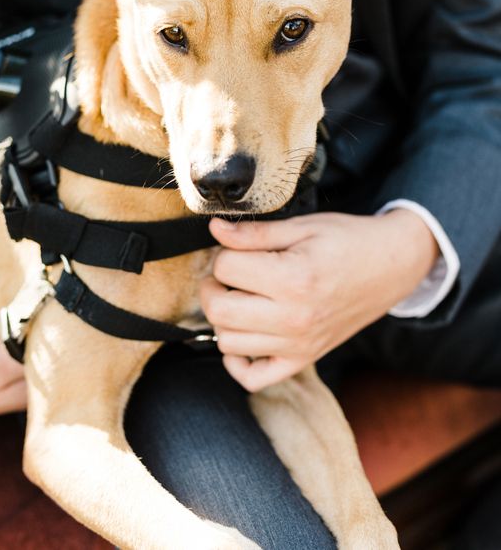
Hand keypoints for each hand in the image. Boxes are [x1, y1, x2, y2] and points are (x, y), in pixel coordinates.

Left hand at [201, 210, 437, 392]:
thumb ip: (254, 233)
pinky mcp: (304, 359)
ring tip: (239, 296)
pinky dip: (237, 363)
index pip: (226, 268)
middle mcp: (293, 318)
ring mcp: (298, 345)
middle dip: (212, 285)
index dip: (224, 252)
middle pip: (218, 310)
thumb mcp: (301, 227)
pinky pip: (254, 378)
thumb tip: (215, 229)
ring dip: (223, 318)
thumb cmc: (348, 241)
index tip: (237, 247)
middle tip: (227, 271)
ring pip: (228, 342)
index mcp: (293, 279)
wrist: (391, 266)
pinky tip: (242, 335)